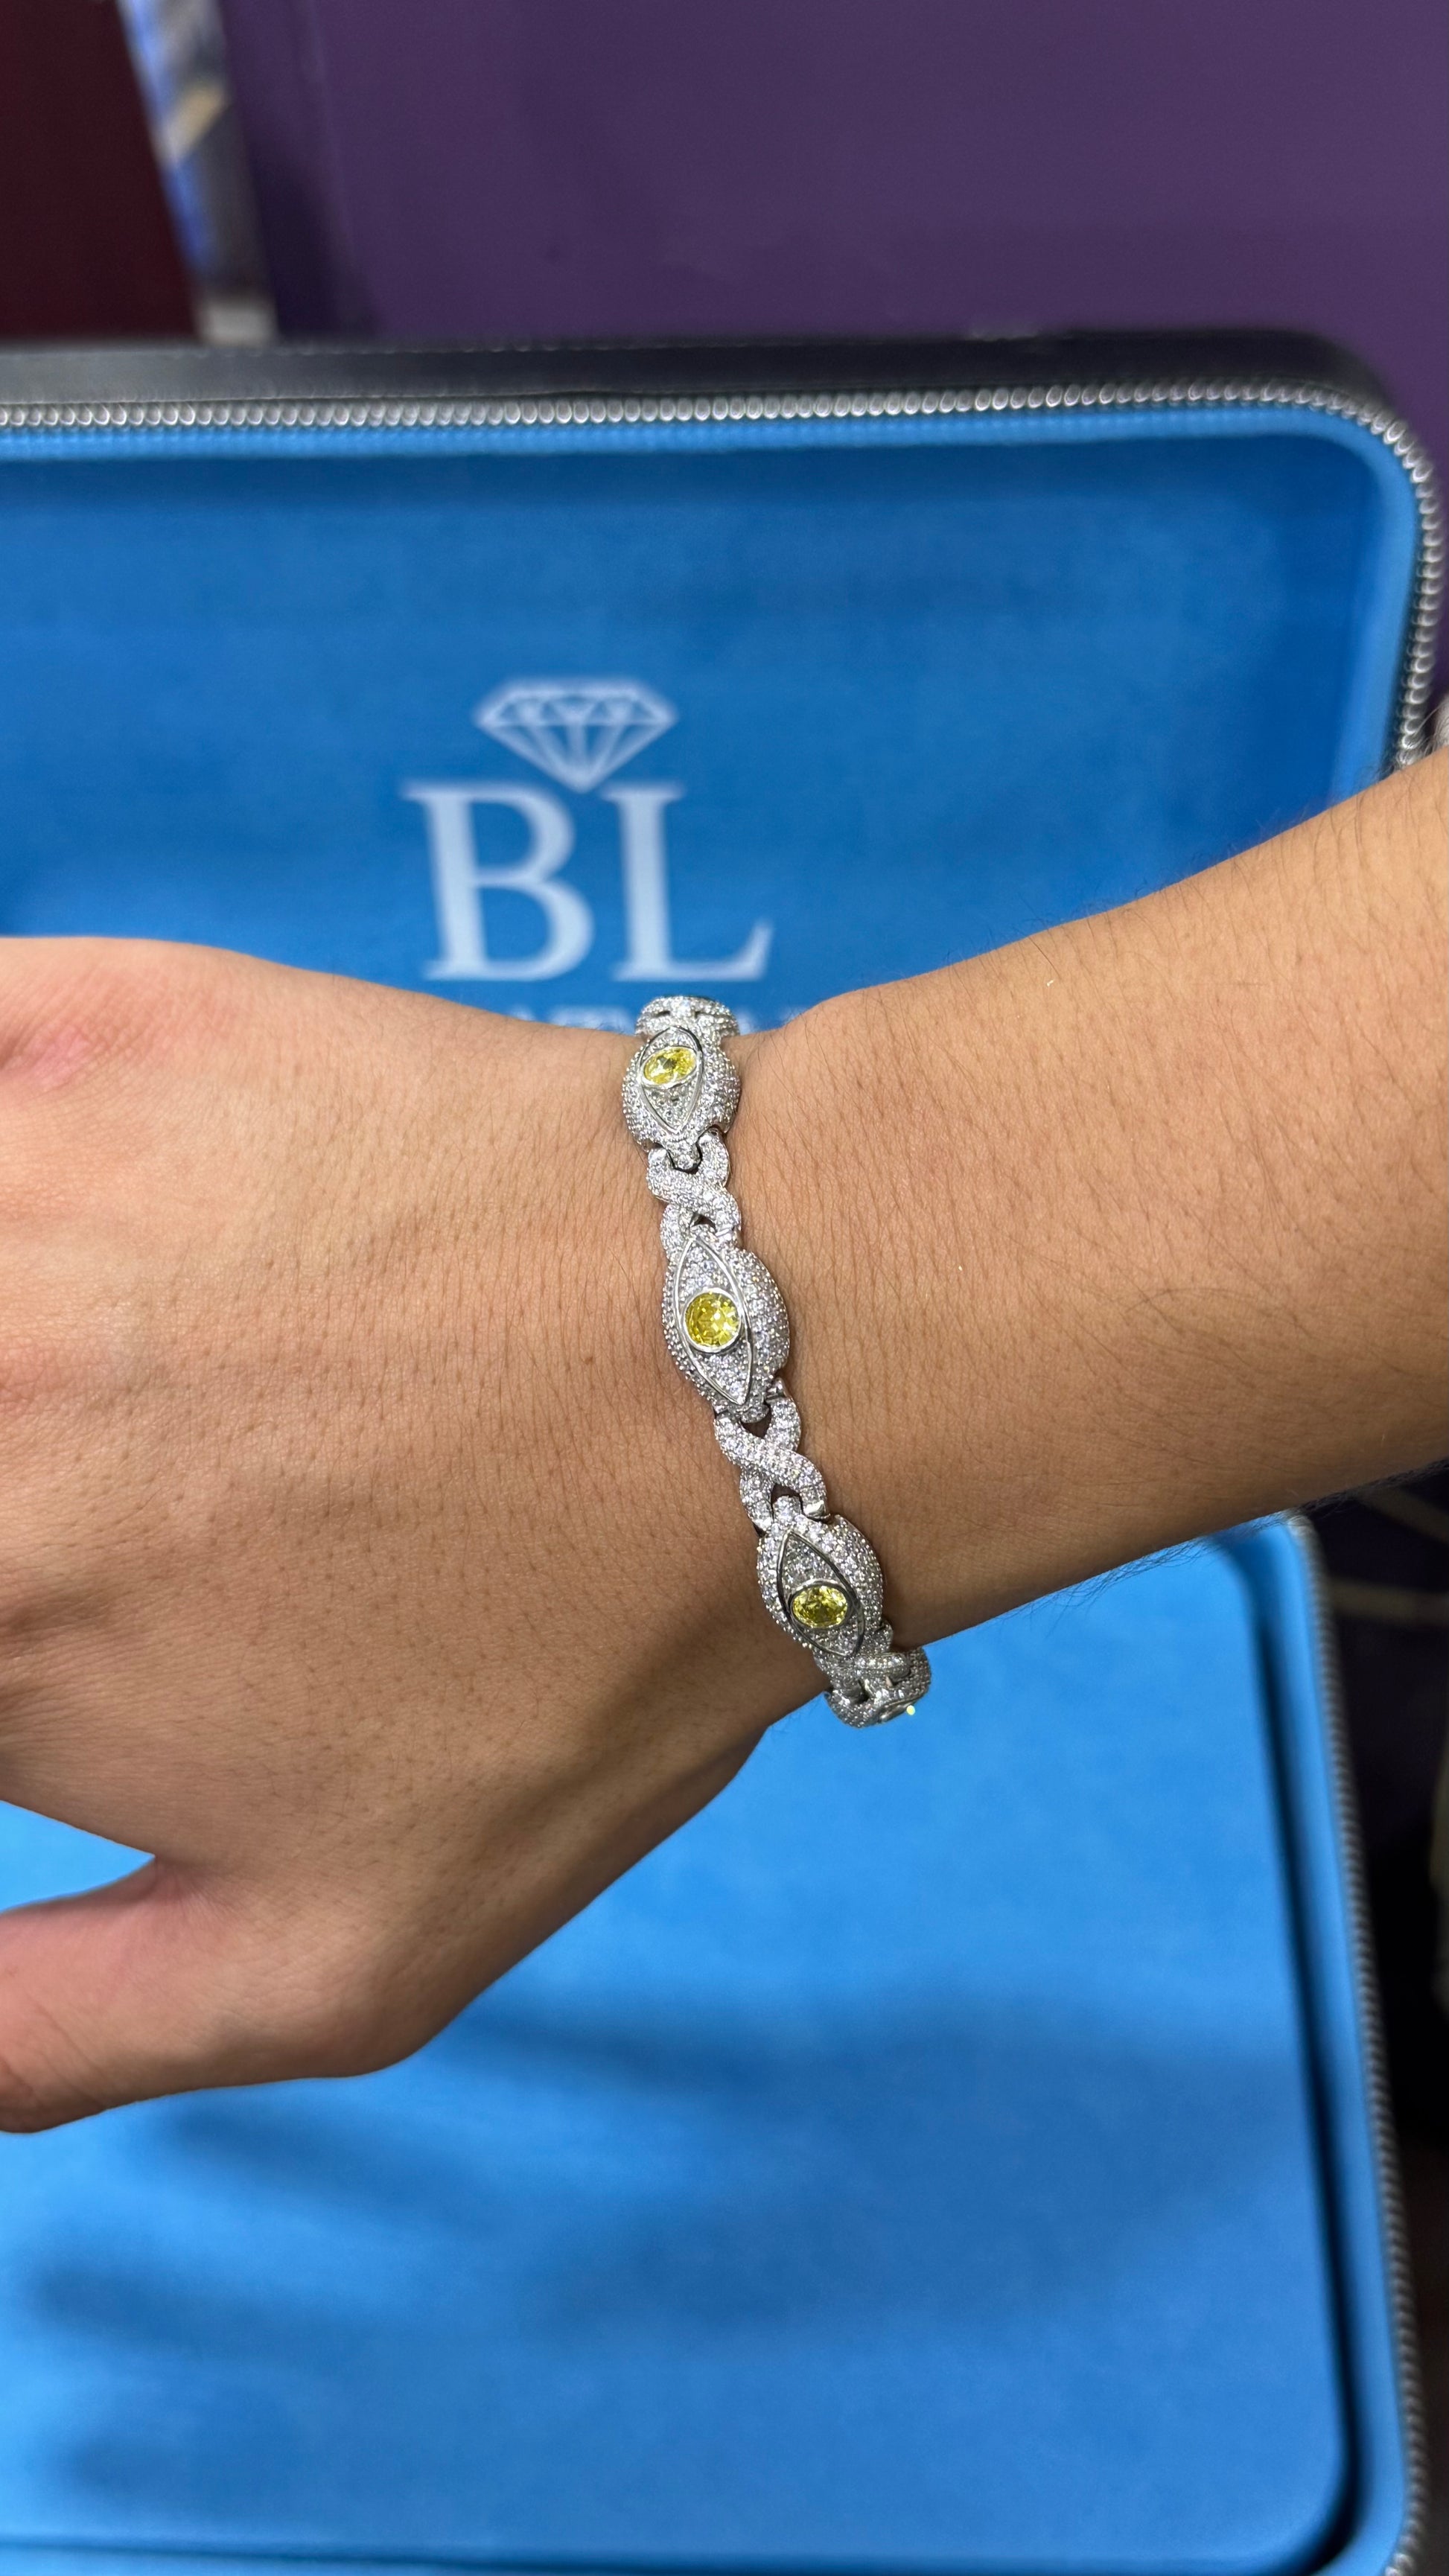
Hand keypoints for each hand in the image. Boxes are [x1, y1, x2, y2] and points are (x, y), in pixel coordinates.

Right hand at [0, 941, 808, 2128]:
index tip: (45, 1615)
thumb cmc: (577, 1665)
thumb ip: (43, 2031)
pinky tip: (49, 1204)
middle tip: (76, 1507)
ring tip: (82, 1395)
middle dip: (5, 1502)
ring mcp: (16, 1184)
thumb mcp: (338, 1958)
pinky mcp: (89, 1018)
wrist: (773, 1370)